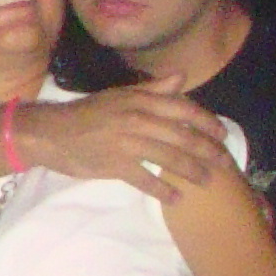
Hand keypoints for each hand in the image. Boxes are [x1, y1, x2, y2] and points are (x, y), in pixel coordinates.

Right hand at [18, 80, 229, 200]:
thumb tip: (181, 77)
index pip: (184, 110)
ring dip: (193, 172)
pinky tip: (176, 198)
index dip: (207, 124)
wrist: (50, 133)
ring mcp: (127, 143)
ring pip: (170, 159)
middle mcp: (137, 119)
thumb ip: (152, 88)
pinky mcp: (115, 165)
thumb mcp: (118, 95)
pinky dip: (163, 191)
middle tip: (225, 164)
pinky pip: (146, 180)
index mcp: (139, 100)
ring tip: (207, 182)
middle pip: (183, 137)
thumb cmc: (86, 113)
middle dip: (208, 152)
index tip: (222, 135)